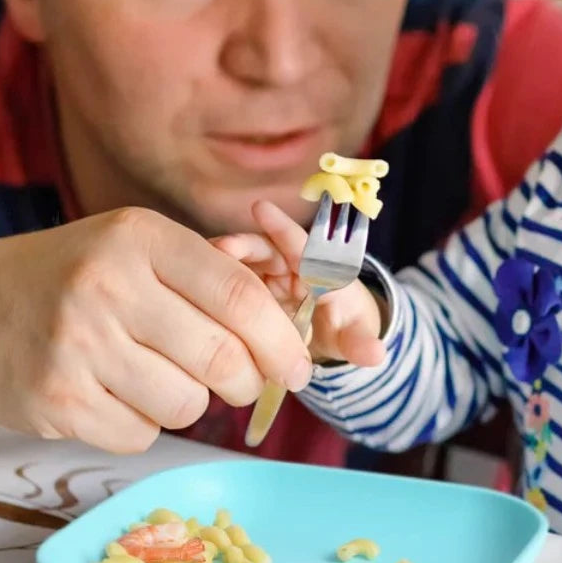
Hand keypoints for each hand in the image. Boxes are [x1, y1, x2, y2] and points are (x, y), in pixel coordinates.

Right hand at [0, 208, 313, 452]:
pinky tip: (114, 394)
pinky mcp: (56, 402)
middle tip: (240, 381)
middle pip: (221, 357)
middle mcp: (109, 287)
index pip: (237, 293)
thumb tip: (289, 327)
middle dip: (247, 380)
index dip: (281, 337)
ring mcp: (78, 347)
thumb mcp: (135, 247)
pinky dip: (143, 423)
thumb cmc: (72, 276)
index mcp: (140, 238)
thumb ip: (207, 276)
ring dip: (190, 401)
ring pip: (187, 404)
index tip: (299, 366)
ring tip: (158, 376)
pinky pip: (141, 435)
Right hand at [211, 199, 386, 367]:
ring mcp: (261, 278)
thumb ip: (359, 342)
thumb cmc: (344, 325)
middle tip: (220, 247)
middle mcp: (286, 266)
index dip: (282, 228)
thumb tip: (376, 354)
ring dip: (220, 265)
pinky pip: (223, 283)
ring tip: (198, 266)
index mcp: (317, 269)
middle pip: (262, 250)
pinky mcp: (241, 292)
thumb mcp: (352, 335)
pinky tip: (185, 289)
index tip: (261, 208)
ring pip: (238, 265)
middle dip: (242, 247)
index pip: (300, 245)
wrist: (328, 333)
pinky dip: (207, 284)